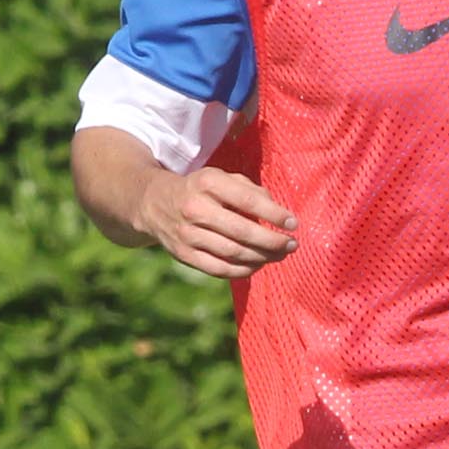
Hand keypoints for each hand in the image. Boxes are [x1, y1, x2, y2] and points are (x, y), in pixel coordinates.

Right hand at [139, 169, 298, 278]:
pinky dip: (243, 270)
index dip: (274, 215)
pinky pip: (219, 269)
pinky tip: (258, 265)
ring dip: (262, 257)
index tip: (293, 224)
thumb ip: (250, 190)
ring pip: (233, 253)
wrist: (154, 203)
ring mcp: (188, 234)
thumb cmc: (200, 190)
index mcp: (208, 183)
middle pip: (243, 232)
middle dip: (273, 241)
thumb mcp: (221, 178)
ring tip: (280, 255)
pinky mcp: (184, 255)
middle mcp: (196, 209)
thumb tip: (277, 213)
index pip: (248, 201)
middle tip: (292, 245)